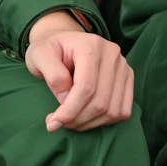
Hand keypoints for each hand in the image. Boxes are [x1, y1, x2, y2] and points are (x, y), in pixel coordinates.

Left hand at [23, 11, 132, 132]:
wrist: (63, 42)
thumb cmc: (49, 49)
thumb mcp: (39, 55)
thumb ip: (53, 75)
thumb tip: (66, 99)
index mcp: (91, 45)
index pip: (86, 87)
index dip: (69, 110)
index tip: (53, 123)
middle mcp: (112, 54)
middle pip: (100, 101)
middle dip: (77, 119)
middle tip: (57, 123)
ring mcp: (123, 67)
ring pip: (112, 110)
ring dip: (89, 123)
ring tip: (69, 121)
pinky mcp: (127, 79)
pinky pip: (122, 111)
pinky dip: (104, 121)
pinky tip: (85, 117)